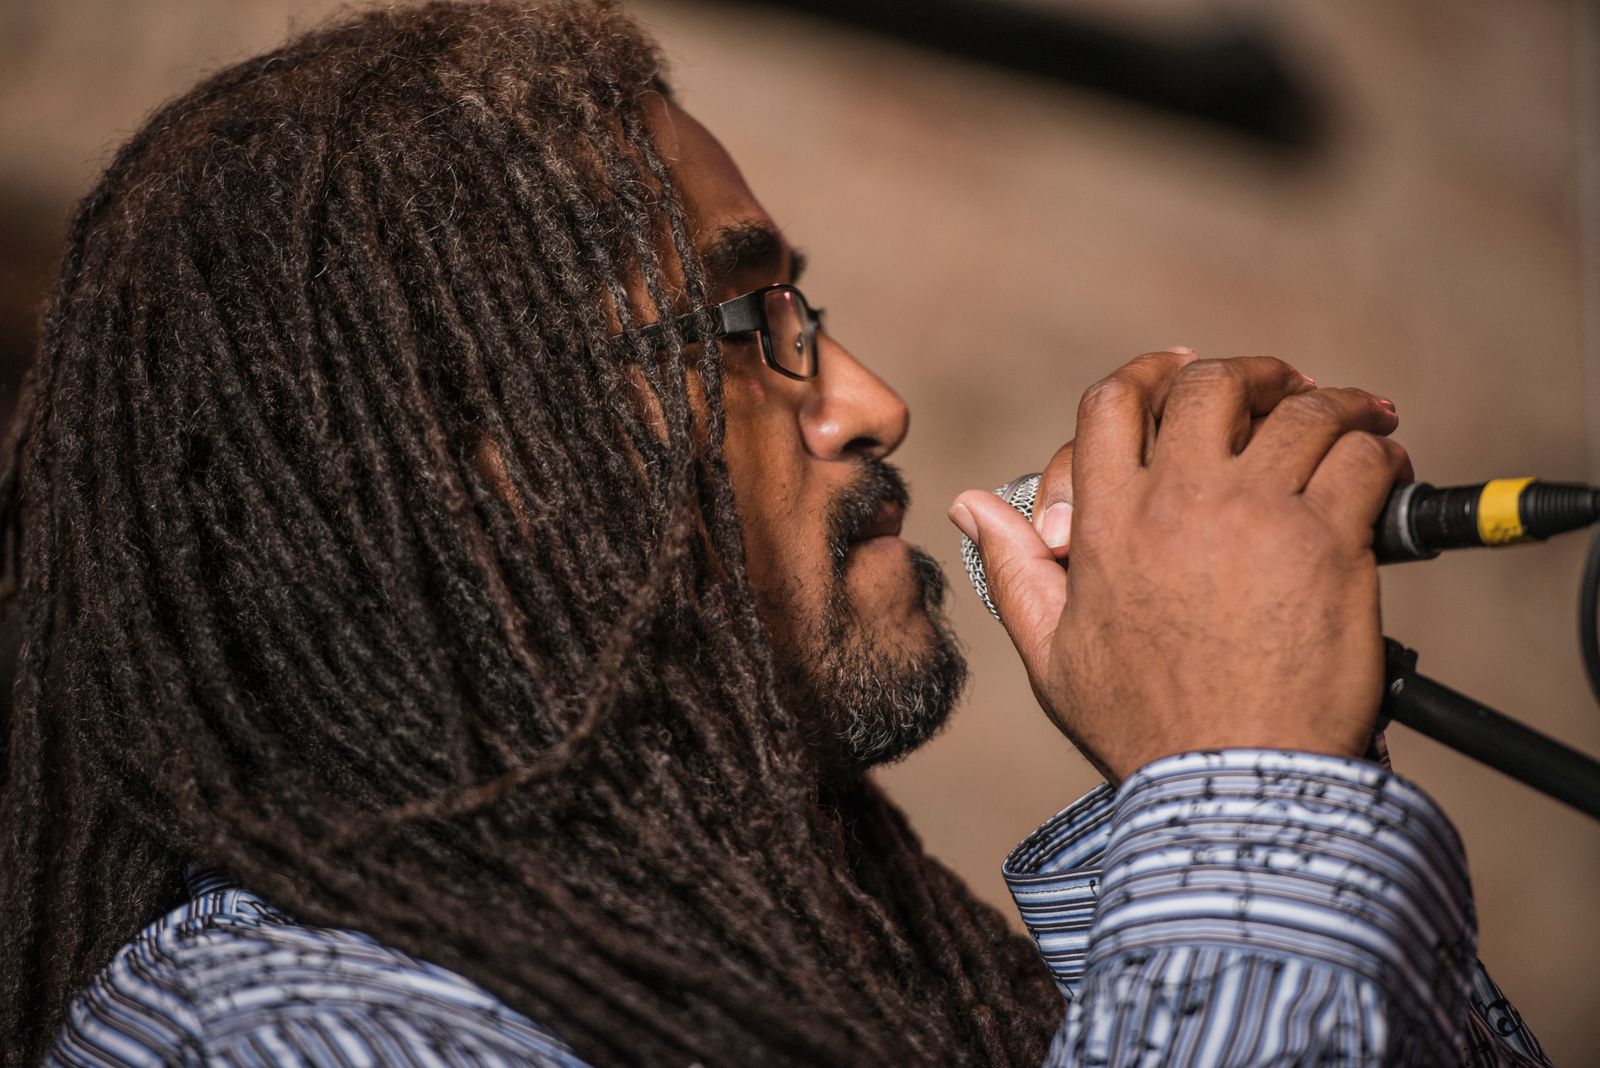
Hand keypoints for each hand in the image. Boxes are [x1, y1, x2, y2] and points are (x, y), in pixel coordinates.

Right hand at [950, 352, 1410, 783]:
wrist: (1229, 787)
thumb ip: (1011, 567)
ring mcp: (1256, 516)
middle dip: (1247, 374)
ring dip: (1329, 403)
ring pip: (1297, 411)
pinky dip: (1379, 452)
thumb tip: (968, 505)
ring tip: (1354, 416)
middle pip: (1208, 386)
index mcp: (1107, 523)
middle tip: (1279, 386)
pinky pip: (1360, 460)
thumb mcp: (1051, 652)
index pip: (1113, 404)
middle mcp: (1178, 503)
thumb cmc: (1142, 728)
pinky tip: (1385, 466)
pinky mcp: (1328, 544)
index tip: (1181, 369)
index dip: (1148, 373)